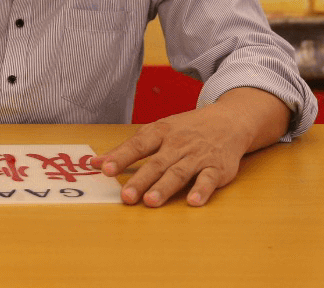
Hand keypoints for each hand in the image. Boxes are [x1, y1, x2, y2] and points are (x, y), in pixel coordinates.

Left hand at [98, 87, 289, 207]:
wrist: (228, 121)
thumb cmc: (185, 129)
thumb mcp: (156, 132)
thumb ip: (126, 149)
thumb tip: (94, 163)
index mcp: (161, 132)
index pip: (138, 145)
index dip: (121, 157)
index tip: (104, 168)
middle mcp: (178, 144)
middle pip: (157, 163)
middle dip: (141, 180)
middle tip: (126, 196)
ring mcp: (198, 156)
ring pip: (179, 173)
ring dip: (165, 187)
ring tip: (151, 202)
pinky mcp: (217, 168)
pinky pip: (208, 180)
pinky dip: (201, 190)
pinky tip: (193, 202)